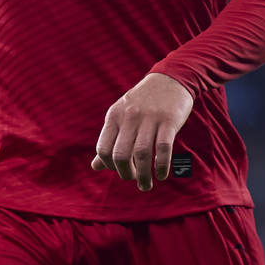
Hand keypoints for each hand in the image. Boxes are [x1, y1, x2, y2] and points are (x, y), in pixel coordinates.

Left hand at [91, 73, 193, 191]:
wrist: (170, 78)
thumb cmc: (143, 101)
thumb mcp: (121, 115)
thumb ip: (110, 140)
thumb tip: (94, 167)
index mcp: (114, 115)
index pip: (103, 148)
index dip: (109, 166)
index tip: (121, 171)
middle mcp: (129, 116)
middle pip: (120, 154)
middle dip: (126, 174)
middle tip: (135, 180)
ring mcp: (149, 117)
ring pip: (141, 154)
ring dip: (144, 176)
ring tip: (146, 185)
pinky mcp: (168, 120)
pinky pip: (163, 148)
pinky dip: (161, 166)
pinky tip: (162, 174)